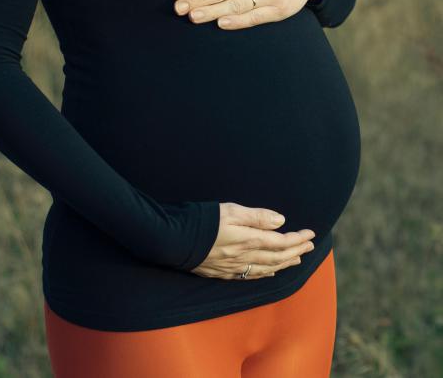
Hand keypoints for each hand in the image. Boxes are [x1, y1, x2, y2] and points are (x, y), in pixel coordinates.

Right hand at [190, 202, 315, 279]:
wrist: (174, 240)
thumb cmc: (202, 221)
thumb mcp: (230, 210)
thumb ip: (257, 216)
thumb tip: (281, 221)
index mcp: (248, 239)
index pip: (281, 242)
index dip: (298, 238)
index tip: (311, 233)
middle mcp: (245, 256)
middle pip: (278, 257)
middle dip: (297, 251)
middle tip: (311, 246)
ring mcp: (234, 267)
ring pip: (267, 268)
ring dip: (285, 264)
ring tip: (298, 260)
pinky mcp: (223, 272)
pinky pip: (251, 276)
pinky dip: (266, 274)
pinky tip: (271, 272)